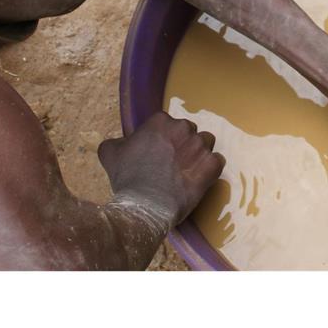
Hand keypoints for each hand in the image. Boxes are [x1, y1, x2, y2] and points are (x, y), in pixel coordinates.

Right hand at [98, 112, 224, 226]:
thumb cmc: (127, 179)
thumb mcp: (110, 153)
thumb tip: (123, 142)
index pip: (168, 123)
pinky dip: (210, 170)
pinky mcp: (211, 166)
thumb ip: (118, 141)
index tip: (159, 152)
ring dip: (199, 155)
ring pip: (206, 144)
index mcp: (161, 121)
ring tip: (187, 172)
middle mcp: (183, 129)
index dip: (164, 138)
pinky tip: (199, 178)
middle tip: (173, 163)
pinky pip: (217, 162)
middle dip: (183, 144)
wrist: (144, 206)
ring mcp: (200, 147)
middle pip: (190, 132)